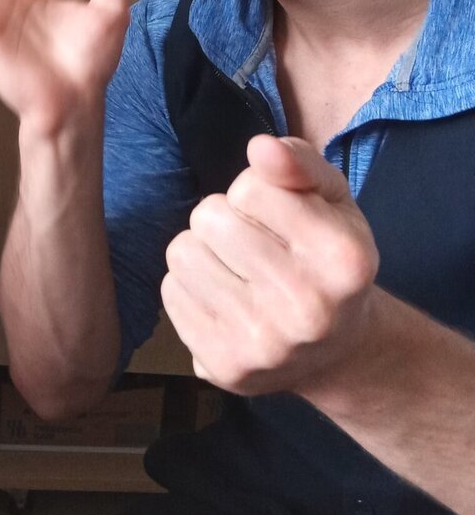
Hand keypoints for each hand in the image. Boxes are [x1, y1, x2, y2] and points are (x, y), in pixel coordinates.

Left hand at [161, 135, 379, 396]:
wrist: (339, 352)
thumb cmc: (328, 259)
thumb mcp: (333, 201)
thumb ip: (300, 163)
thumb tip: (260, 147)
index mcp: (343, 259)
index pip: (249, 188)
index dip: (256, 193)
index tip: (279, 217)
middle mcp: (308, 308)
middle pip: (208, 218)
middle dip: (226, 220)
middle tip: (255, 245)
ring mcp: (264, 344)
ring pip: (181, 253)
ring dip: (203, 252)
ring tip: (239, 271)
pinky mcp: (226, 367)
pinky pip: (171, 292)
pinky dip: (191, 288)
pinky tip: (227, 301)